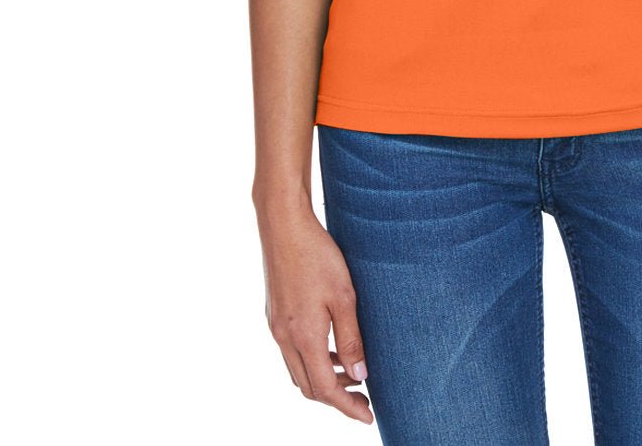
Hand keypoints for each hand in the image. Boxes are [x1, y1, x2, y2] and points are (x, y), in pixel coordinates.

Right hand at [256, 202, 374, 424]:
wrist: (283, 225)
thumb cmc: (318, 256)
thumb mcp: (344, 296)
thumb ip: (351, 339)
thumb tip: (360, 375)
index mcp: (303, 337)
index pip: (326, 390)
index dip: (347, 407)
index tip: (367, 416)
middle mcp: (284, 338)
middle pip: (308, 387)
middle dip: (336, 398)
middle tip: (363, 397)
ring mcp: (275, 327)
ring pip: (298, 371)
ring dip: (323, 379)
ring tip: (351, 374)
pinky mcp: (273, 314)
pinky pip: (292, 353)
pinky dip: (312, 360)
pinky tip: (331, 347)